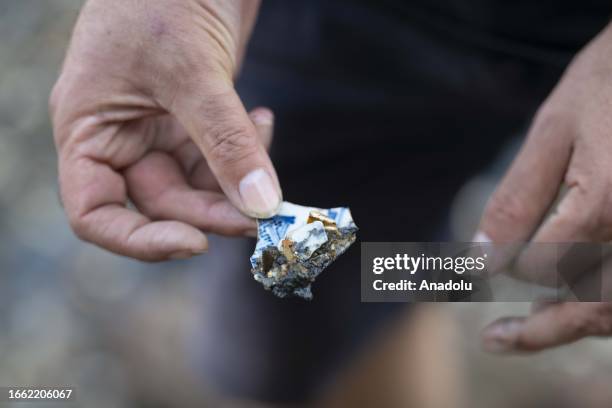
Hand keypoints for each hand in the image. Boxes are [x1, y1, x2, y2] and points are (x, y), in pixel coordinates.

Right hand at [50, 0, 281, 260]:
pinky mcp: (197, 115)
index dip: (139, 240)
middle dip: (212, 211)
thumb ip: (226, 141)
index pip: (96, 213)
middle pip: (162, 202)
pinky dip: (247, 149)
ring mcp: (160, 126)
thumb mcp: (192, 71)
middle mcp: (121, 136)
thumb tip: (261, 206)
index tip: (196, 243)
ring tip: (266, 155)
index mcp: (89, 129)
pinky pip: (221, 154)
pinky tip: (265, 119)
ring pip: (198, 182)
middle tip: (262, 215)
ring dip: (237, 182)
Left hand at [476, 24, 611, 349]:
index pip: (545, 264)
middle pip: (591, 305)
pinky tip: (578, 309)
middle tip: (492, 341)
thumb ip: (517, 199)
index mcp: (607, 201)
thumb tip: (479, 258)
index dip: (511, 266)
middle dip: (540, 331)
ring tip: (525, 334)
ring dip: (576, 327)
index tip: (485, 263)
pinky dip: (605, 308)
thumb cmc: (610, 82)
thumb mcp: (552, 129)